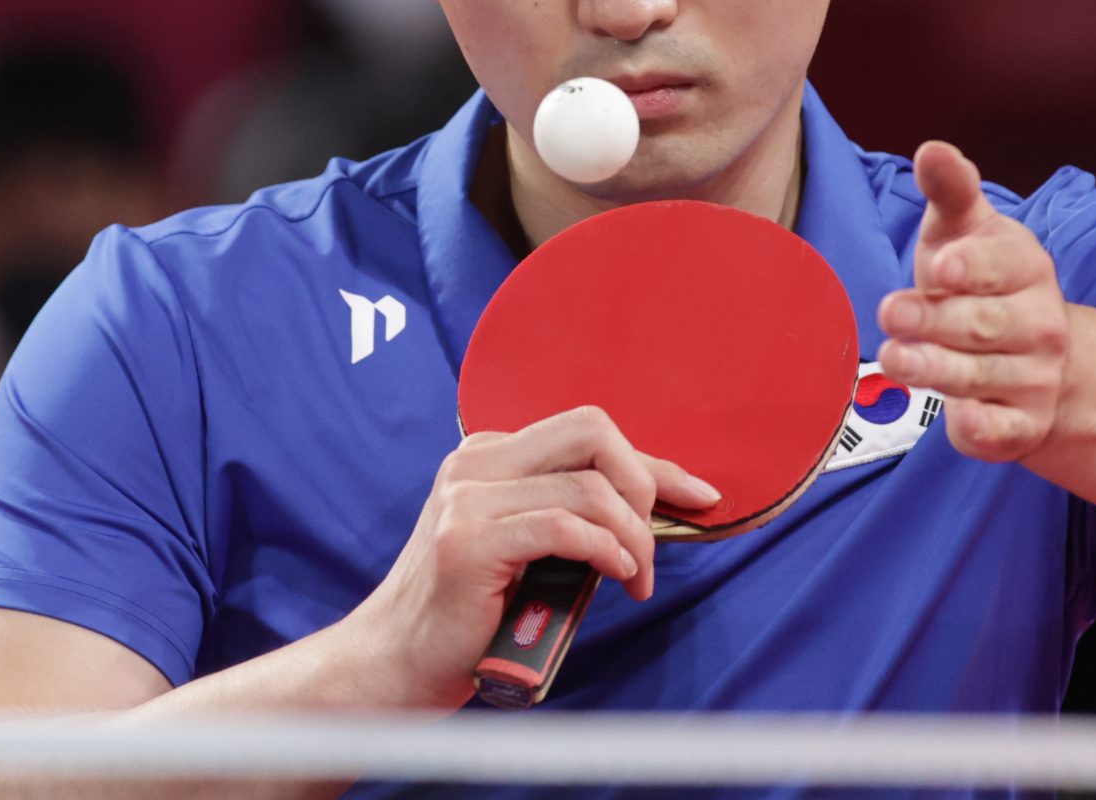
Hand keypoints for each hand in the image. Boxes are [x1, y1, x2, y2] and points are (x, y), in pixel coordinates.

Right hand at [340, 406, 718, 710]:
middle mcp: (475, 464)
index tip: (700, 495)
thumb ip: (575, 519)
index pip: (590, 434)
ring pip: (587, 487)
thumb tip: (658, 506)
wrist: (395, 664)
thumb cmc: (468, 617)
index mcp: (489, 457)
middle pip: (593, 431)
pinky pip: (563, 527)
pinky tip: (616, 577)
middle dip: (644, 484)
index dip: (655, 465)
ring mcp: (466, 500)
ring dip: (632, 537)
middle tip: (649, 545)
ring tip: (634, 578)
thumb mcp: (530, 551)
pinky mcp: (466, 543)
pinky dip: (605, 550)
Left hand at [877, 140, 1070, 463]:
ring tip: (895, 357)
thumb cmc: (977, 282)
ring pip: (982, 376)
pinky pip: (1001, 431)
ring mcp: (1034, 377)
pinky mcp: (1021, 425)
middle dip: (935, 319)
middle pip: (984, 324)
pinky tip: (958, 418)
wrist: (1034, 358)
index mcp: (1025, 267)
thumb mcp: (964, 231)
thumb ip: (949, 192)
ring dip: (937, 368)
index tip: (940, 266)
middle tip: (890, 312)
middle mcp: (1038, 323)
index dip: (971, 266)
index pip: (1002, 265)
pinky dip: (981, 427)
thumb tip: (932, 148)